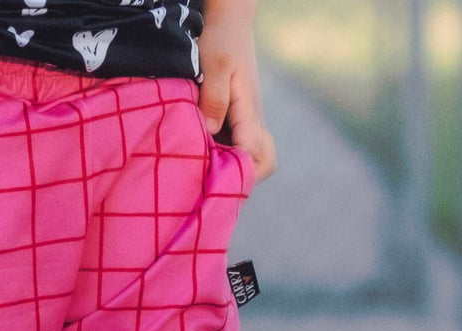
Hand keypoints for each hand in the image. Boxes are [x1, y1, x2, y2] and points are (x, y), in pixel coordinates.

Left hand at [196, 0, 276, 183]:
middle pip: (262, 164)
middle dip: (240, 177)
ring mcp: (246, 124)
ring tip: (201, 168)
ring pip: (249, 160)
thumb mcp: (215, 65)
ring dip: (228, 168)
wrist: (228, 23)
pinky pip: (235, 150)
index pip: (253, 154)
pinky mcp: (236, 123)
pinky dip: (221, 157)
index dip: (233, 169)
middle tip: (210, 176)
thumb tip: (209, 133)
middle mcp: (253, 122)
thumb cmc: (220, 40)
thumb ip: (214, 99)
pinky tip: (198, 154)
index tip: (208, 172)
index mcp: (250, 112)